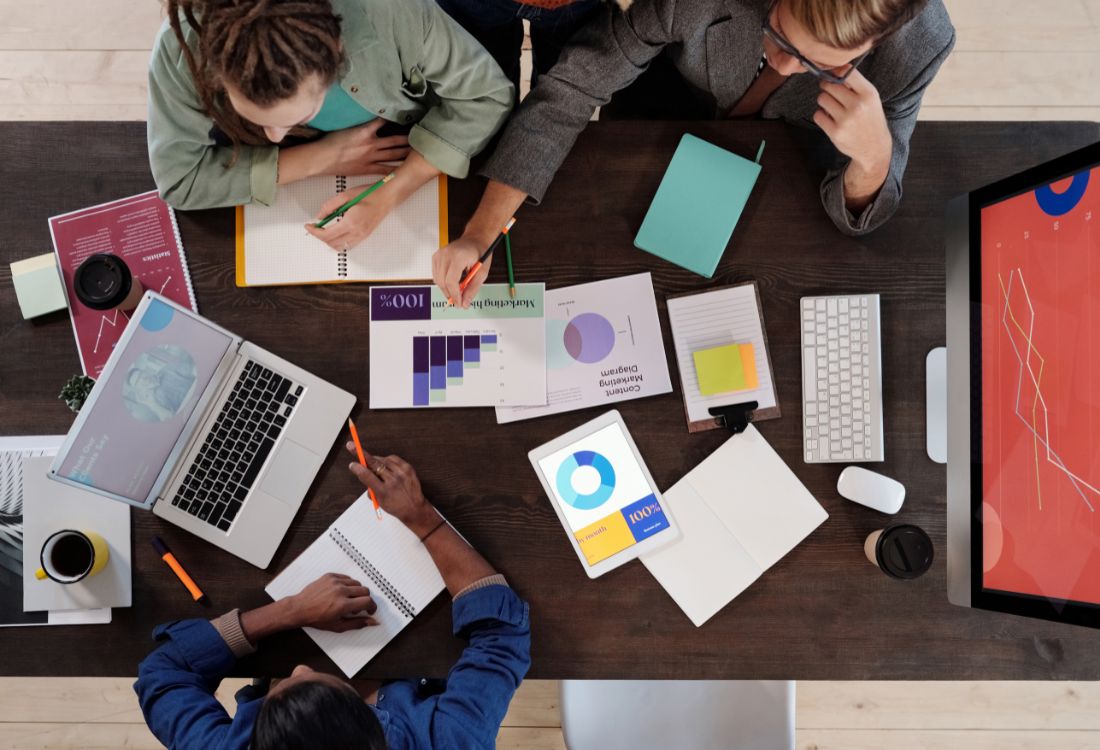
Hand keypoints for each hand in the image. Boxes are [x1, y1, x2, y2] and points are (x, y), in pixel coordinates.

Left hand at [287, 572, 378, 631]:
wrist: (299, 608)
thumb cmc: (317, 619)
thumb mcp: (338, 626)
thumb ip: (358, 623)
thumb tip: (374, 622)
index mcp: (343, 605)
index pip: (368, 601)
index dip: (372, 606)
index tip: (370, 610)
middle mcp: (340, 591)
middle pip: (365, 590)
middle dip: (365, 600)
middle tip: (357, 607)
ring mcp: (335, 582)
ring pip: (357, 583)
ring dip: (356, 592)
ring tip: (348, 600)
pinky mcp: (330, 576)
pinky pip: (347, 578)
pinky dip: (347, 585)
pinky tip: (340, 593)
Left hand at [304, 185, 394, 249]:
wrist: (387, 197)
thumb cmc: (370, 194)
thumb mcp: (346, 195)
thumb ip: (330, 206)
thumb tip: (320, 216)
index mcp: (351, 222)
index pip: (327, 235)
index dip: (314, 232)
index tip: (308, 226)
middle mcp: (357, 232)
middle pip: (332, 243)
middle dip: (320, 237)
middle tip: (315, 228)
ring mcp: (362, 236)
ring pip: (340, 247)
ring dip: (329, 241)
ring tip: (325, 230)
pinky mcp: (365, 236)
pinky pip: (348, 246)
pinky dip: (339, 242)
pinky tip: (337, 233)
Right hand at [319, 120, 409, 175]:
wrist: (321, 158)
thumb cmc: (329, 141)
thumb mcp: (345, 127)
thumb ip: (359, 124)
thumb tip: (369, 119)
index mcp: (365, 130)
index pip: (384, 121)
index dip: (396, 118)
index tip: (406, 116)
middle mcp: (371, 144)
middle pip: (395, 140)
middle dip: (408, 138)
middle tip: (420, 136)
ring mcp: (371, 157)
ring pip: (394, 155)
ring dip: (406, 153)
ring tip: (417, 151)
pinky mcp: (367, 169)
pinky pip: (385, 170)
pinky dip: (396, 169)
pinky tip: (405, 170)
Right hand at [346, 443, 438, 535]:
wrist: (414, 508)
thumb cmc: (396, 506)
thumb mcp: (379, 501)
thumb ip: (370, 487)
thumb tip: (362, 473)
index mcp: (383, 491)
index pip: (366, 476)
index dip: (357, 468)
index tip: (352, 464)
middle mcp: (393, 481)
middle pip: (373, 463)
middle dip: (360, 453)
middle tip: (351, 445)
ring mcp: (401, 473)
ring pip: (382, 460)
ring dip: (375, 461)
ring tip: (376, 467)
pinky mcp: (408, 468)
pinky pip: (393, 458)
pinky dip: (387, 460)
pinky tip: (386, 465)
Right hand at [433, 235, 491, 307]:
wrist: (475, 239)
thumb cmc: (480, 253)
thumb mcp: (482, 272)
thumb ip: (473, 288)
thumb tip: (465, 303)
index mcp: (458, 256)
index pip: (451, 281)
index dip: (455, 295)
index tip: (460, 304)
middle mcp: (446, 254)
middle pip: (442, 282)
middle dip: (450, 295)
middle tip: (460, 302)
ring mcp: (439, 255)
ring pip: (437, 280)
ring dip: (447, 290)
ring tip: (458, 293)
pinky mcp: (436, 257)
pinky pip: (436, 275)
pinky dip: (443, 283)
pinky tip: (452, 284)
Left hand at [813, 69, 891, 185]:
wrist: (874, 147)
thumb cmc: (870, 118)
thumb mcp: (871, 98)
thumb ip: (855, 83)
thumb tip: (834, 67)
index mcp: (868, 93)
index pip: (846, 72)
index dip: (836, 72)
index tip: (833, 75)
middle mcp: (857, 105)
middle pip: (829, 85)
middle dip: (827, 87)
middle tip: (832, 93)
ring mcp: (845, 120)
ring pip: (822, 99)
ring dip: (824, 102)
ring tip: (833, 107)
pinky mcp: (835, 132)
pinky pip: (818, 115)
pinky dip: (821, 116)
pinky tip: (830, 119)